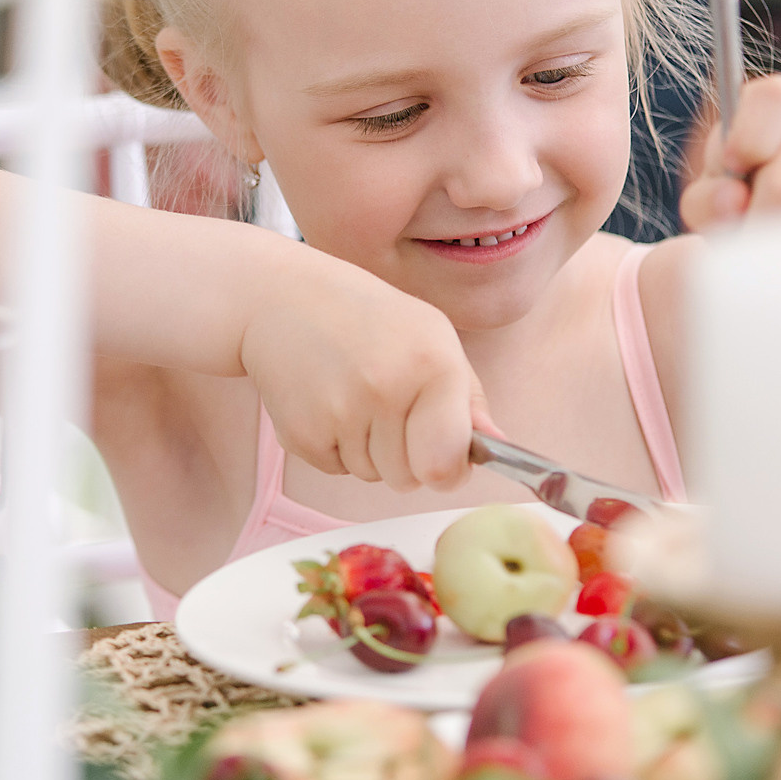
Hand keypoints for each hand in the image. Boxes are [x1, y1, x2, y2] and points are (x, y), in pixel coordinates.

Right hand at [238, 257, 486, 491]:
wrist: (281, 300)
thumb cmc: (366, 318)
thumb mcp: (431, 336)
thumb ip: (469, 397)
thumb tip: (499, 446)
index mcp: (433, 364)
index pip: (447, 465)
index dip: (447, 470)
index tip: (441, 456)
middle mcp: (387, 390)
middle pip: (409, 479)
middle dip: (405, 457)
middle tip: (386, 406)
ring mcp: (340, 413)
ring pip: (373, 475)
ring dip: (368, 449)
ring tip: (353, 395)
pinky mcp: (302, 434)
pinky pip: (337, 469)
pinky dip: (334, 445)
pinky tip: (326, 400)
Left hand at [680, 73, 780, 228]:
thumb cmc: (739, 211)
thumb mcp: (710, 203)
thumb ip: (707, 201)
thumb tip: (733, 199)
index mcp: (766, 114)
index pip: (772, 98)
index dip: (750, 138)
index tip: (734, 168)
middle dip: (758, 228)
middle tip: (747, 242)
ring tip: (773, 250)